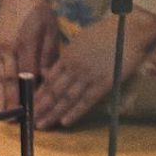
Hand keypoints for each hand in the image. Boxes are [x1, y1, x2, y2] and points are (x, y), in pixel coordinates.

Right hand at [0, 0, 60, 114]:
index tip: (28, 112)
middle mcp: (7, 48)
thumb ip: (48, 54)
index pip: (25, 75)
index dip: (26, 95)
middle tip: (9, 121)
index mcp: (23, 43)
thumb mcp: (49, 29)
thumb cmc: (37, 10)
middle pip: (7, 79)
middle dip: (7, 101)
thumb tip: (49, 78)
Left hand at [35, 9, 155, 128]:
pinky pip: (86, 101)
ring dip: (52, 113)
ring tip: (40, 125)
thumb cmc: (104, 34)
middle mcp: (73, 67)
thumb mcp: (80, 41)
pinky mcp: (103, 84)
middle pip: (53, 90)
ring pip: (66, 98)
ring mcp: (87, 76)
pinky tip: (64, 122)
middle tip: (29, 120)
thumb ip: (68, 57)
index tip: (29, 103)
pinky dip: (74, 112)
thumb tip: (57, 70)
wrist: (126, 30)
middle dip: (40, 106)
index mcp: (67, 56)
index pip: (48, 79)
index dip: (39, 93)